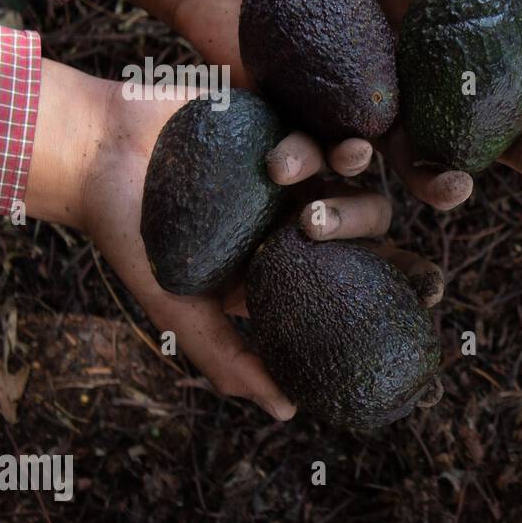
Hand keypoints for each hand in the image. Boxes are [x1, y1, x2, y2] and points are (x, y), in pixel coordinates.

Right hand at [23, 60, 444, 420]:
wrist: (92, 155)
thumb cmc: (134, 237)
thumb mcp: (180, 306)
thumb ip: (230, 356)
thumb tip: (289, 413)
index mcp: (294, 255)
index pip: (365, 270)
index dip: (404, 279)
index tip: (429, 291)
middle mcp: (302, 206)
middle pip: (367, 215)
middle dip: (365, 220)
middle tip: (328, 223)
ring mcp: (296, 157)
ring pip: (351, 163)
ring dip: (351, 168)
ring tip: (335, 165)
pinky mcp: (280, 109)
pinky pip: (318, 115)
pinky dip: (321, 129)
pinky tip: (316, 137)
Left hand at [108, 0, 521, 208]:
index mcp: (440, 50)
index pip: (507, 71)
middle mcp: (413, 97)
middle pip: (483, 137)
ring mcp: (366, 125)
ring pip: (415, 173)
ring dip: (441, 188)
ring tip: (449, 187)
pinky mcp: (313, 141)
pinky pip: (328, 170)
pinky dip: (327, 172)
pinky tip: (323, 162)